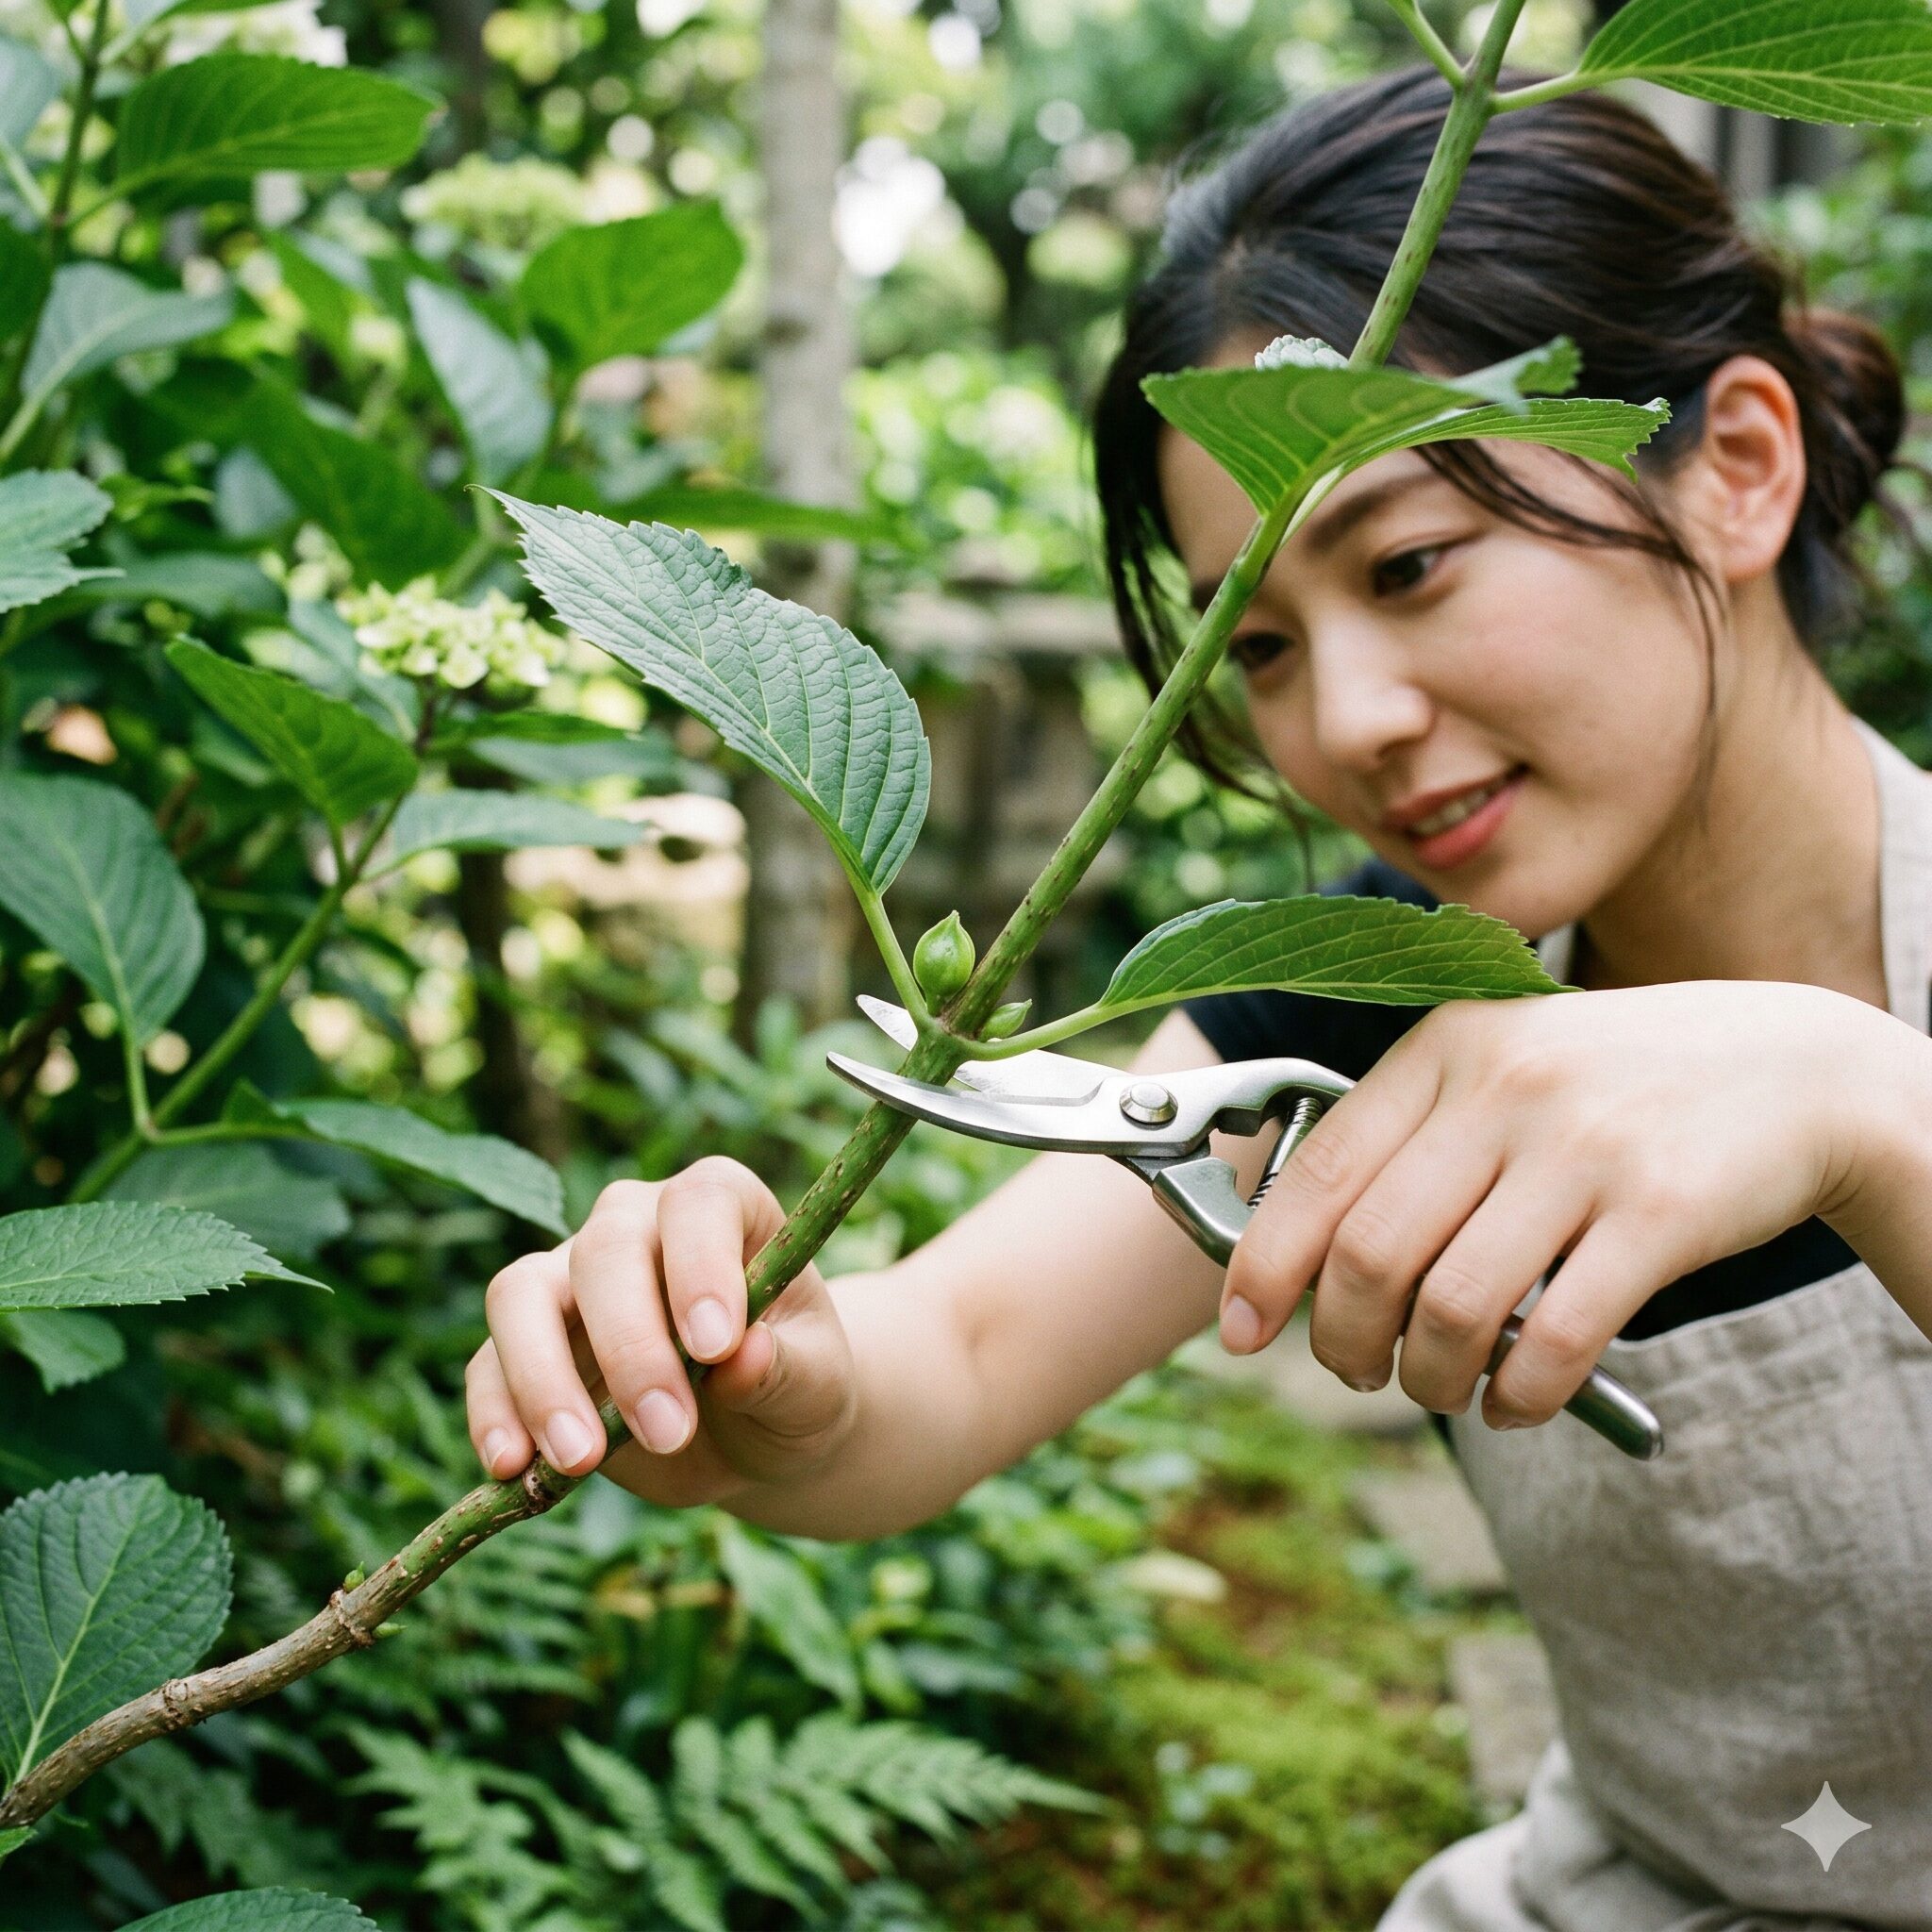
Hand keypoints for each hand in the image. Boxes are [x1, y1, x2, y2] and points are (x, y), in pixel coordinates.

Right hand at [464, 1158, 857, 1504]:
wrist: (756, 1431)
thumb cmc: (796, 1382)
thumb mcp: (817, 1382)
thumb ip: (786, 1367)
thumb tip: (742, 1357)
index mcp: (723, 1205)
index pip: (699, 1203)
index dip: (700, 1264)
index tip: (716, 1345)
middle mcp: (638, 1222)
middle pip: (604, 1250)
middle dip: (630, 1346)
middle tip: (671, 1431)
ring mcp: (572, 1275)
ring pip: (521, 1294)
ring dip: (543, 1378)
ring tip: (582, 1459)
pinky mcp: (527, 1343)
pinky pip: (489, 1364)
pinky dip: (494, 1413)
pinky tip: (514, 1467)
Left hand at [1219, 980, 1902, 1429]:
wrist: (1797, 1068)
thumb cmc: (1618, 1086)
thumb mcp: (1504, 1066)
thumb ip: (1413, 1139)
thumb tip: (1306, 1257)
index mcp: (1447, 1047)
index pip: (1321, 1172)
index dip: (1265, 1264)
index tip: (1242, 1328)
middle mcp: (1504, 1087)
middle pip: (1373, 1252)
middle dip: (1341, 1338)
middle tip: (1353, 1370)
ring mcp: (1583, 1146)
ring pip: (1453, 1306)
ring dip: (1427, 1378)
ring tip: (1437, 1388)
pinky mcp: (1660, 1211)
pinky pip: (1555, 1339)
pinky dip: (1517, 1396)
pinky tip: (1515, 1401)